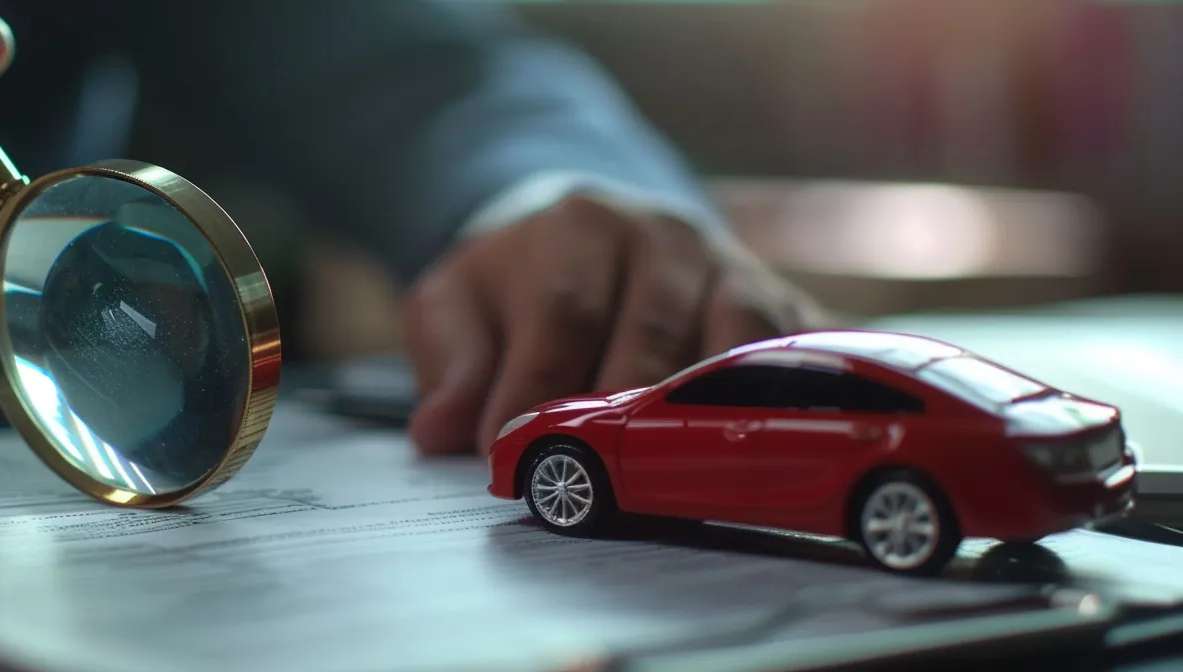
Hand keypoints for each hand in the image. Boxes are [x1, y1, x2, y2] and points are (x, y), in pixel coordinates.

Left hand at [403, 195, 835, 455]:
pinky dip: (784, 403)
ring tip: (671, 480)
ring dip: (703, 417)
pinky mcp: (782, 308)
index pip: (564, 314)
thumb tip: (440, 432)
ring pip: (732, 348)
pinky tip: (763, 452)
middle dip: (619, 418)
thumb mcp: (457, 306)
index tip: (510, 453)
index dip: (538, 390)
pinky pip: (795, 358)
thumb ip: (449, 363)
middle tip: (593, 484)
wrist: (588, 237)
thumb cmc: (518, 286)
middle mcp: (667, 238)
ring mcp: (734, 270)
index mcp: (582, 225)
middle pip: (653, 338)